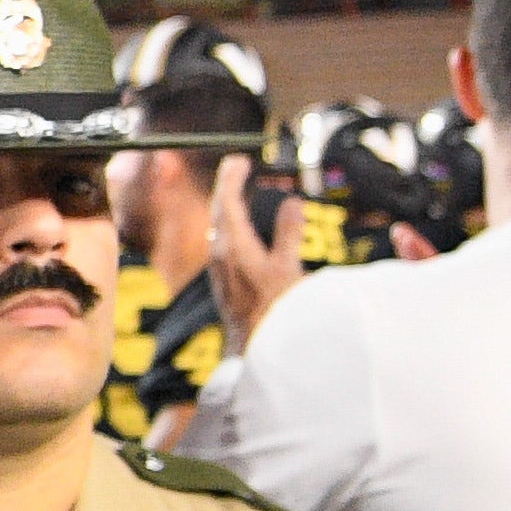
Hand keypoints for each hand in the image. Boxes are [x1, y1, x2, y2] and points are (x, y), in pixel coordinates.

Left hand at [207, 155, 310, 343]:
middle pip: (219, 211)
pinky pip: (222, 241)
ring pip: (218, 227)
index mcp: (234, 246)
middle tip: (237, 167)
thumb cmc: (276, 312)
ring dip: (227, 205)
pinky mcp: (223, 280)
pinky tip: (237, 226)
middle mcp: (220, 255)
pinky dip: (229, 224)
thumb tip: (291, 202)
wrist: (257, 350)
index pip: (227, 202)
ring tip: (237, 189)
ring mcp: (219, 269)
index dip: (232, 178)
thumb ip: (288, 233)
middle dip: (228, 186)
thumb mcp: (288, 269)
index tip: (239, 160)